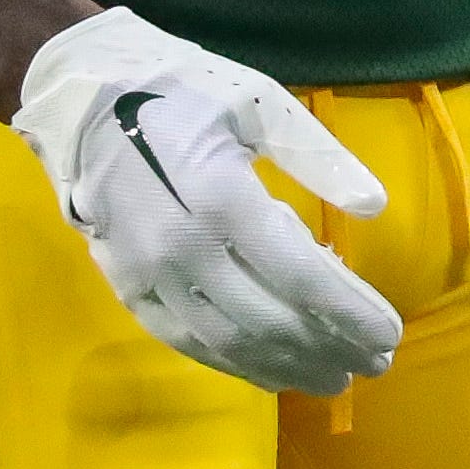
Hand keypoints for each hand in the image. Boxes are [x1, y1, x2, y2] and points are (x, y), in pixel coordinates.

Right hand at [7, 9, 402, 395]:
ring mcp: (148, 276)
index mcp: (221, 199)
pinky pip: (186, 341)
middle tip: (376, 363)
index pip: (302, 276)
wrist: (79, 98)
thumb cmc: (181, 90)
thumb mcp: (260, 103)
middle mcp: (183, 250)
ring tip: (334, 378)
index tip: (390, 334)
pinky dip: (234, 362)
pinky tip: (270, 370)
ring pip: (227, 342)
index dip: (350, 312)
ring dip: (286, 367)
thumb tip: (374, 206)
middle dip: (329, 348)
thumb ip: (318, 157)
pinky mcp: (126, 288)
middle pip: (270, 321)